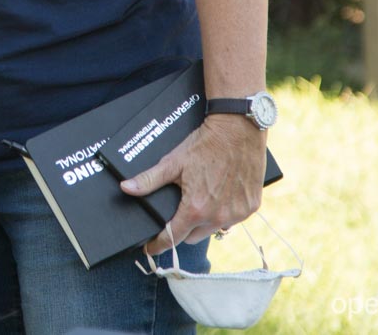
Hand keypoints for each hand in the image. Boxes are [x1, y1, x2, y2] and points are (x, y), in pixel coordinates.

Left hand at [120, 114, 265, 255]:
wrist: (238, 129)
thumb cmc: (204, 145)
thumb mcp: (173, 162)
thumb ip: (149, 180)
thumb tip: (127, 188)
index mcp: (196, 209)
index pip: (172, 238)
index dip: (158, 245)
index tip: (150, 249)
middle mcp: (218, 217)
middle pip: (193, 237)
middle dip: (182, 229)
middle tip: (178, 213)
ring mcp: (237, 214)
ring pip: (214, 229)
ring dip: (205, 222)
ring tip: (200, 201)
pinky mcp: (251, 207)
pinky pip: (233, 219)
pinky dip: (224, 213)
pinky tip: (220, 196)